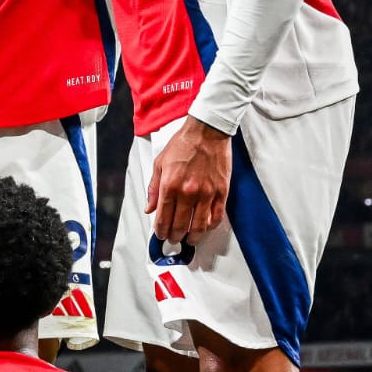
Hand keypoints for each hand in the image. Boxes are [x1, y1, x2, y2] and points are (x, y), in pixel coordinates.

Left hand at [146, 115, 230, 244]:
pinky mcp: (222, 191)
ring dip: (193, 237)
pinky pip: (217, 216)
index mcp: (170, 185)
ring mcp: (207, 193)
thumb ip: (153, 189)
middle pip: (180, 225)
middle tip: (173, 239)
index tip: (160, 235)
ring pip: (200, 225)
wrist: (207, 131)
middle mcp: (188, 192)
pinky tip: (205, 228)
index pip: (163, 217)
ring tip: (189, 239)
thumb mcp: (159, 164)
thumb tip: (149, 209)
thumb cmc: (182, 145)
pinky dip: (210, 226)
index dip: (161, 231)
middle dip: (175, 236)